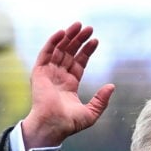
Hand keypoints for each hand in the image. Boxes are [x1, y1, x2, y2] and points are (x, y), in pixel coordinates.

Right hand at [20, 22, 115, 147]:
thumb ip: (101, 100)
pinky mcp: (39, 72)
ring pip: (59, 50)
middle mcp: (58, 77)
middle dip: (79, 40)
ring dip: (68, 37)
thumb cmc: (69, 123)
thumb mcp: (91, 113)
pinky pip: (46, 53)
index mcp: (69, 85)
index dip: (87, 51)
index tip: (95, 40)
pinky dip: (53, 41)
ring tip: (79, 25)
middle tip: (89, 28)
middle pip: (69, 53)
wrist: (52, 125)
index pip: (79, 63)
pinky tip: (62, 32)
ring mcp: (48, 73)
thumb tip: (112, 86)